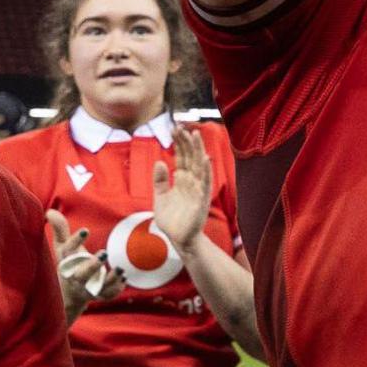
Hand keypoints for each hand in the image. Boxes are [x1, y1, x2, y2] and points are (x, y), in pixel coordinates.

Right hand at [46, 212, 119, 313]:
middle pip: (82, 274)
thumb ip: (60, 230)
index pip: (68, 252)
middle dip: (92, 265)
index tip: (85, 230)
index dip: (75, 241)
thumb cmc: (68, 264)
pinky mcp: (98, 295)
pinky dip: (116, 288)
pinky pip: (107, 295)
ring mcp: (88, 288)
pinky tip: (124, 278)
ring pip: (97, 288)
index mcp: (66, 264)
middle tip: (104, 253)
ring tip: (121, 269)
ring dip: (110, 279)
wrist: (69, 294)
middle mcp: (75, 277)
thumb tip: (50, 211)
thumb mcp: (62, 248)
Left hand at [150, 131, 212, 252]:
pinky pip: (205, 184)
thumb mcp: (160, 197)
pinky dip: (206, 171)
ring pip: (199, 166)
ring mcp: (198, 190)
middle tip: (181, 127)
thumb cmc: (172, 220)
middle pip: (190, 157)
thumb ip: (159, 181)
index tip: (174, 128)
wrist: (178, 239)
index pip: (181, 157)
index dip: (178, 143)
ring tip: (195, 135)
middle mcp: (191, 182)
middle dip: (186, 142)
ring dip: (198, 150)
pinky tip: (206, 159)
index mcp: (182, 180)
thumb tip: (160, 162)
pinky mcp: (202, 201)